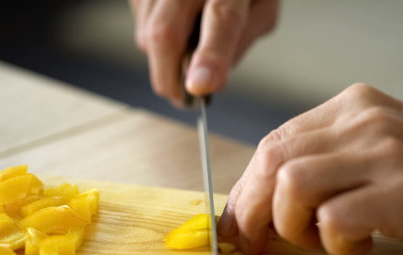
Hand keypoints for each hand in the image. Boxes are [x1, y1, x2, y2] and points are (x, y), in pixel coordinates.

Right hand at [129, 0, 278, 105]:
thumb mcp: (262, 8)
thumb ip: (240, 43)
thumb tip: (210, 82)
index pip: (221, 19)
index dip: (210, 57)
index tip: (201, 87)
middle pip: (164, 33)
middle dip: (170, 78)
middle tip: (184, 98)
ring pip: (147, 37)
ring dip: (165, 59)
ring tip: (189, 44)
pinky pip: (140, 27)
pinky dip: (157, 41)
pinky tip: (177, 25)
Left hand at [217, 83, 402, 254]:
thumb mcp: (379, 150)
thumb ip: (328, 161)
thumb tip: (267, 196)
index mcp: (352, 106)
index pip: (274, 141)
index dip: (247, 185)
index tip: (238, 217)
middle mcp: (362, 120)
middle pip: (272, 159)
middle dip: (250, 207)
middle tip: (251, 241)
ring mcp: (382, 153)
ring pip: (292, 183)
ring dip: (290, 224)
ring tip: (316, 240)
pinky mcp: (400, 192)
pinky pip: (334, 217)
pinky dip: (331, 240)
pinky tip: (356, 244)